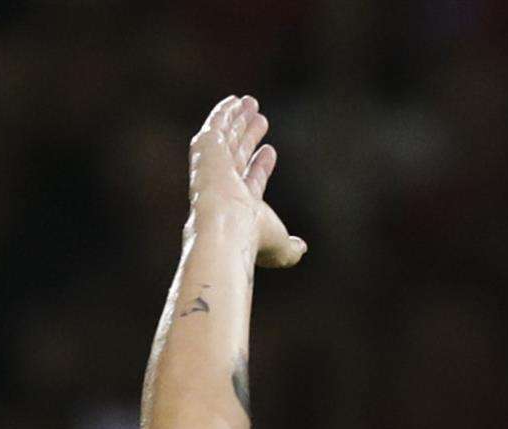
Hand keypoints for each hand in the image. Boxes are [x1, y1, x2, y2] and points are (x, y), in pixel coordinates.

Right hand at [188, 94, 305, 268]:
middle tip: (261, 119)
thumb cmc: (253, 238)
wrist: (226, 226)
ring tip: (252, 102)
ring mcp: (213, 165)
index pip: (251, 179)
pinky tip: (234, 100)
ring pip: (228, 138)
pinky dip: (224, 112)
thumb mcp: (281, 248)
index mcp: (239, 205)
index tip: (270, 151)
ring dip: (239, 120)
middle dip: (248, 137)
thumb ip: (292, 250)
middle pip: (238, 154)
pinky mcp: (206, 147)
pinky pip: (215, 125)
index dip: (261, 165)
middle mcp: (223, 184)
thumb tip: (301, 248)